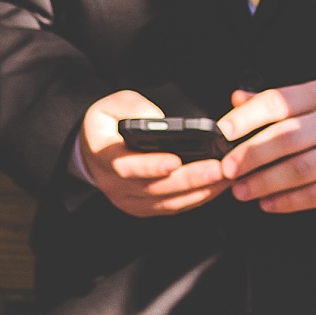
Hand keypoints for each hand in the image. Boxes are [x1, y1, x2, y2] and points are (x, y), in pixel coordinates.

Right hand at [77, 90, 233, 218]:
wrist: (91, 153)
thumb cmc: (105, 126)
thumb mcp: (110, 106)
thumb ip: (133, 107)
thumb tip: (159, 121)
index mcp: (103, 157)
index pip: (126, 166)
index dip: (151, 166)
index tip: (175, 160)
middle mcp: (114, 185)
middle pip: (155, 188)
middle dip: (190, 178)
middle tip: (218, 169)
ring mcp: (129, 200)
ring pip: (168, 201)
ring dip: (199, 191)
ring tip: (225, 177)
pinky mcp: (143, 208)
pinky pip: (172, 207)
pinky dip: (196, 199)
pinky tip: (214, 187)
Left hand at [224, 81, 315, 212]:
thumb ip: (279, 100)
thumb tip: (236, 100)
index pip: (278, 102)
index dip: (246, 117)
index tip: (224, 130)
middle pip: (286, 139)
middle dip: (251, 156)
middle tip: (227, 168)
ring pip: (300, 170)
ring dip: (265, 183)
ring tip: (242, 190)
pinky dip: (290, 202)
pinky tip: (269, 204)